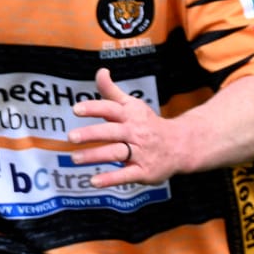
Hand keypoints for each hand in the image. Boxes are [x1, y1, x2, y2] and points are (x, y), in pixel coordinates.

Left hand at [68, 68, 179, 185]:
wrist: (182, 145)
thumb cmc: (149, 124)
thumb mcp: (133, 106)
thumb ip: (112, 91)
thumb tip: (101, 71)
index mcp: (131, 116)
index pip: (112, 109)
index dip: (95, 108)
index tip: (76, 109)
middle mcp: (136, 133)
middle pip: (112, 132)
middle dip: (91, 134)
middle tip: (71, 137)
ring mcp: (141, 152)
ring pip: (117, 153)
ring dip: (96, 156)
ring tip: (75, 158)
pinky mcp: (145, 171)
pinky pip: (127, 175)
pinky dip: (111, 179)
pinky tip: (94, 181)